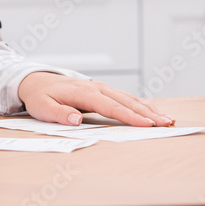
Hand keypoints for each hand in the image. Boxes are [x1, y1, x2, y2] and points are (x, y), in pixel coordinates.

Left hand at [17, 72, 175, 126]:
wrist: (36, 81)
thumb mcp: (42, 107)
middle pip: (125, 101)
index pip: (110, 106)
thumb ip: (59, 113)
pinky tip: (154, 112)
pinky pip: (125, 98)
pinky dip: (141, 105)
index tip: (147, 124)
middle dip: (148, 113)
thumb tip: (76, 119)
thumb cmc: (40, 96)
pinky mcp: (102, 90)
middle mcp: (95, 87)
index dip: (129, 116)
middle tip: (167, 123)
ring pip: (128, 98)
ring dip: (149, 109)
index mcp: (82, 92)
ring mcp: (100, 87)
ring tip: (168, 119)